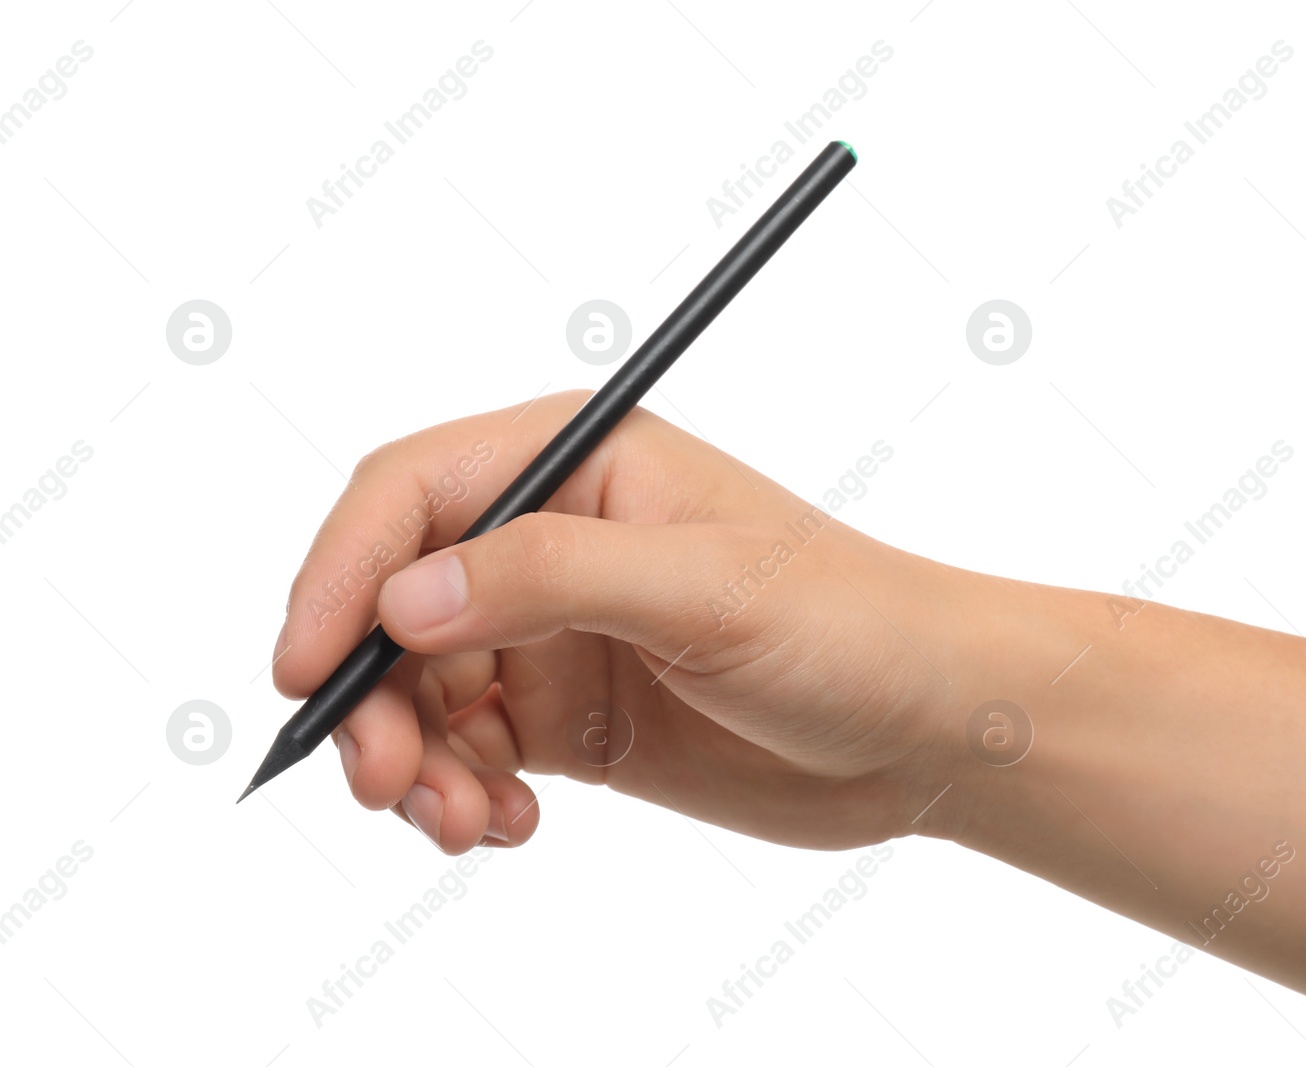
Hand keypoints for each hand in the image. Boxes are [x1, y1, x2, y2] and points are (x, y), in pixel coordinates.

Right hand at [273, 391, 975, 853]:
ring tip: (460, 821)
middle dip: (371, 695)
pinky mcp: (570, 714)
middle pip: (393, 605)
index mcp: (576, 465)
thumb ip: (550, 579)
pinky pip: (469, 752)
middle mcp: (549, 542)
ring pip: (420, 690)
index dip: (339, 573)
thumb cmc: (851, 620)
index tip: (305, 669)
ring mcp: (556, 633)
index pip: (410, 494)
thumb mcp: (707, 588)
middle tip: (386, 781)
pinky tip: (507, 825)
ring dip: (412, 760)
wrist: (929, 724)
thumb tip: (401, 601)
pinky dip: (461, 795)